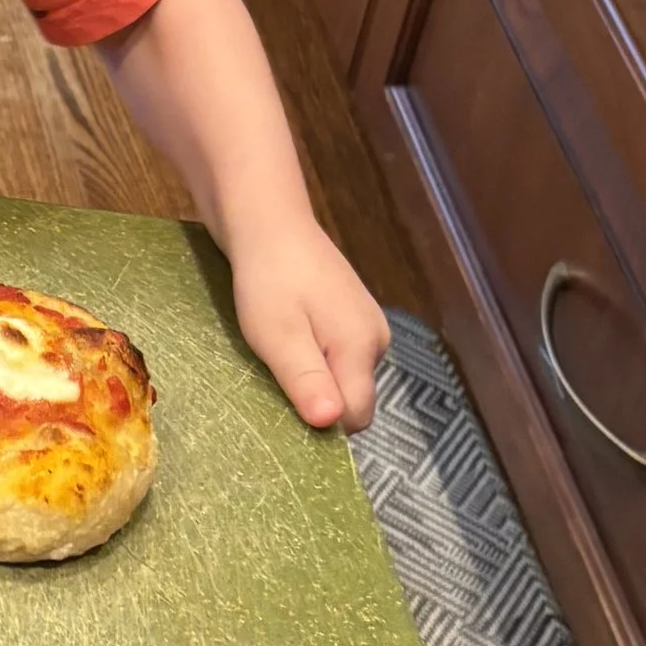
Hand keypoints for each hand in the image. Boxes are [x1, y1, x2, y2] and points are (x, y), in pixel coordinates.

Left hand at [229, 218, 390, 431]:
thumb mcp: (277, 334)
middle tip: (276, 374)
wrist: (269, 222)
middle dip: (318, 399)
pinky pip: (340, 357)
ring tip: (279, 350)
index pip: (355, 416)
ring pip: (345, 378)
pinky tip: (290, 337)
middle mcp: (376, 339)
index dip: (321, 421)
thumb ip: (306, 379)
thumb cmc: (268, 278)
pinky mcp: (354, 316)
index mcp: (362, 347)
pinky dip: (316, 358)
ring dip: (314, 378)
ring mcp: (368, 326)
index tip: (284, 405)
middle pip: (354, 399)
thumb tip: (331, 423)